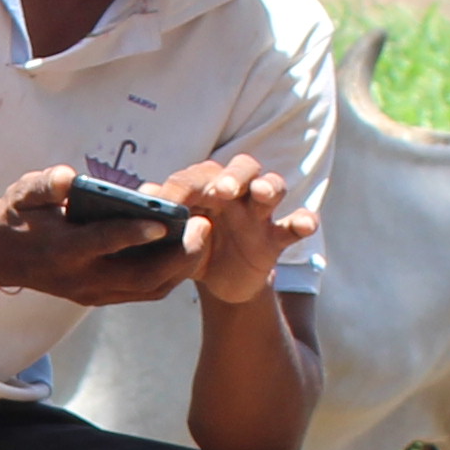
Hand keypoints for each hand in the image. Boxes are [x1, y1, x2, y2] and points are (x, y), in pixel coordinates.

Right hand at [0, 166, 198, 306]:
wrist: (1, 256)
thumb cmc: (18, 216)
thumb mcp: (22, 193)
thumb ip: (44, 185)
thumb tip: (66, 177)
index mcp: (62, 250)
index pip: (103, 243)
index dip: (134, 233)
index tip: (164, 221)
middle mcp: (81, 278)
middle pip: (139, 277)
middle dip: (177, 256)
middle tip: (203, 228)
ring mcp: (93, 292)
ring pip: (148, 289)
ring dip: (181, 268)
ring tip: (202, 238)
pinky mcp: (101, 297)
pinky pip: (144, 291)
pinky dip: (170, 275)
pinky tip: (186, 251)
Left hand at [160, 157, 318, 308]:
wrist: (218, 282)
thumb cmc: (193, 248)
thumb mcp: (174, 238)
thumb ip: (163, 218)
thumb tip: (144, 194)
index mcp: (206, 188)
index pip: (195, 178)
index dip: (182, 189)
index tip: (167, 204)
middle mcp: (236, 193)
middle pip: (243, 167)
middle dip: (235, 175)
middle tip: (224, 190)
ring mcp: (258, 213)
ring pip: (273, 185)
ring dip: (269, 187)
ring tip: (262, 194)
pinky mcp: (275, 236)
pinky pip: (295, 223)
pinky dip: (304, 220)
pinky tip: (305, 224)